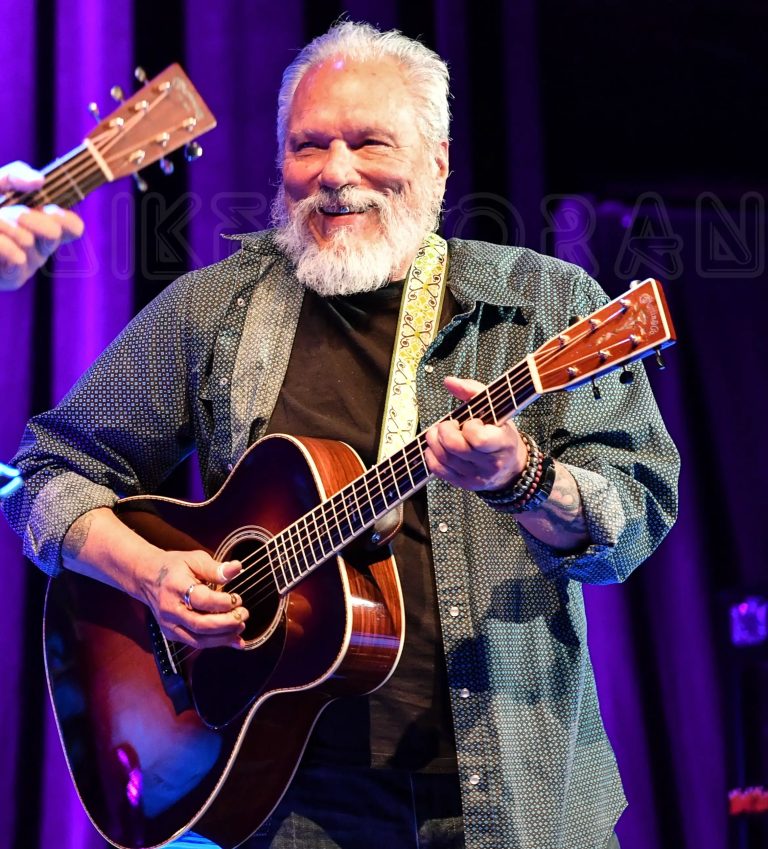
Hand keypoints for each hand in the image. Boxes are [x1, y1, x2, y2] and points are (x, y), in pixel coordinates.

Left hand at [0, 161, 84, 290]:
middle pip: (53, 233)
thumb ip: (15, 176)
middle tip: (11, 213)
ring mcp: (28, 265)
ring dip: (3, 225)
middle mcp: (40, 248)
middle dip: (28, 216)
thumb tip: (39, 180)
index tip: (49, 208)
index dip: (67, 219)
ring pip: (28, 240)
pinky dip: (1, 243)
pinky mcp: (14, 279)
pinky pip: (17, 257)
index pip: (73, 228)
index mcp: (42, 226)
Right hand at [137, 551, 248, 649]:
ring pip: (199, 639)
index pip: (200, 599)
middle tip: (243, 614)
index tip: (237, 599)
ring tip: (241, 626)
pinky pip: (196, 643)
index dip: (222, 602)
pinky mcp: (172, 634)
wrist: (147, 578)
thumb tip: (237, 568)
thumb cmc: (175, 567)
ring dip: (224, 637)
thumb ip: (215, 568)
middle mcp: (170, 609)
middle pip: (200, 624)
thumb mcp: (194, 559)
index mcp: (175, 586)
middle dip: (226, 623)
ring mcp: (169, 625)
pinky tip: (234, 640)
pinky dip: (217, 643)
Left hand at [424, 376, 527, 490]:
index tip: (472, 422)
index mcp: (502, 444)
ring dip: (434, 440)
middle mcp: (489, 464)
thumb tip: (449, 381)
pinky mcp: (463, 484)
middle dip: (445, 430)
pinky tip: (437, 446)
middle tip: (448, 424)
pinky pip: (438, 470)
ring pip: (443, 458)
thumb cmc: (501, 433)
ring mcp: (475, 477)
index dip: (469, 426)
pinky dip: (431, 454)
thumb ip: (473, 390)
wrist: (510, 467)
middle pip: (455, 447)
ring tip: (440, 432)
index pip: (478, 438)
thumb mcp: (496, 409)